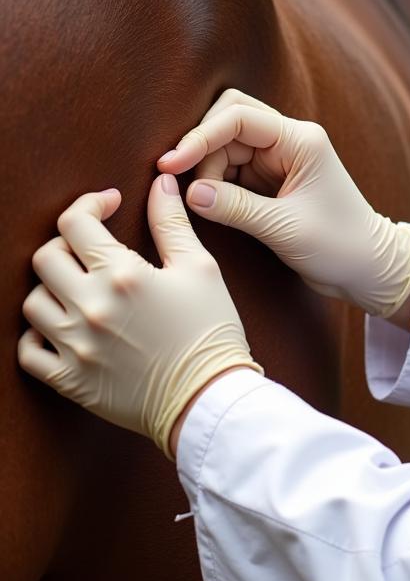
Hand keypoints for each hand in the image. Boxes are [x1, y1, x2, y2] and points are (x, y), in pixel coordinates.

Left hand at [18, 177, 261, 458]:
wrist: (209, 397)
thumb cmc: (211, 330)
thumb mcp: (200, 268)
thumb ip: (172, 223)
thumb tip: (160, 183)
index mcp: (122, 275)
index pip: (76, 223)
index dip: (89, 204)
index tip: (107, 206)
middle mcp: (90, 307)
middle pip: (45, 257)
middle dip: (68, 244)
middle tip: (93, 249)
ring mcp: (74, 346)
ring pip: (32, 301)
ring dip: (53, 288)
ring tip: (81, 289)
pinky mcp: (69, 380)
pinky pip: (28, 350)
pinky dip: (38, 335)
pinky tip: (64, 327)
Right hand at [156, 89, 409, 318]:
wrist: (368, 268)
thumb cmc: (339, 245)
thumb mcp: (284, 229)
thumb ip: (234, 208)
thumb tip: (189, 193)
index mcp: (301, 140)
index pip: (239, 117)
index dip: (200, 137)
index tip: (172, 165)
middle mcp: (290, 141)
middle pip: (229, 119)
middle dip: (202, 146)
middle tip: (182, 183)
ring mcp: (280, 159)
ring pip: (227, 145)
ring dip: (206, 167)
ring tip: (201, 203)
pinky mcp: (271, 180)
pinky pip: (232, 168)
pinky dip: (214, 180)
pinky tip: (206, 202)